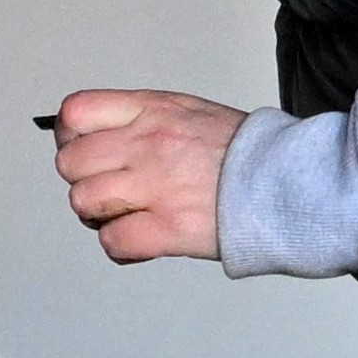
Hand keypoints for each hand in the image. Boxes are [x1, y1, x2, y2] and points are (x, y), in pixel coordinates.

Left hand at [49, 86, 246, 264]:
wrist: (287, 181)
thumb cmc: (246, 152)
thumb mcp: (191, 112)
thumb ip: (146, 119)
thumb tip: (107, 137)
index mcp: (152, 111)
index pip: (76, 113)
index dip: (70, 137)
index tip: (84, 151)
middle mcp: (148, 144)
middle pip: (71, 163)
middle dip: (83, 180)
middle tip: (109, 190)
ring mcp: (156, 187)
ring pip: (84, 202)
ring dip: (99, 215)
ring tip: (125, 216)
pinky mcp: (168, 229)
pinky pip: (113, 242)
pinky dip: (120, 246)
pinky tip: (140, 241)